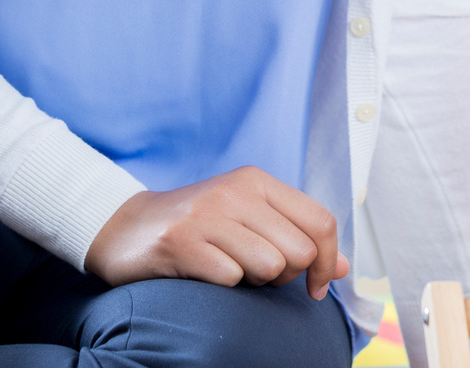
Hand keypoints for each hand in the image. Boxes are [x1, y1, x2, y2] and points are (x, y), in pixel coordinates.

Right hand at [84, 165, 348, 298]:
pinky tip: (205, 273)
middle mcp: (235, 192)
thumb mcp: (249, 218)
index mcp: (257, 181)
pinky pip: (230, 279)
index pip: (321, 222)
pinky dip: (225, 285)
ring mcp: (206, 215)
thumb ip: (297, 235)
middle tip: (259, 275)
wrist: (126, 228)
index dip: (328, 263)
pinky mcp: (181, 243)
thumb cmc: (198, 226)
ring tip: (231, 269)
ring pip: (269, 266)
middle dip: (287, 277)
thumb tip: (344, 268)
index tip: (317, 287)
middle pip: (299, 251)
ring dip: (255, 282)